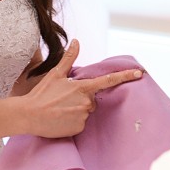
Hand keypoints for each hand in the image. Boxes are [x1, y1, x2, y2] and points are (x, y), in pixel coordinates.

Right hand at [22, 39, 142, 137]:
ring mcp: (83, 116)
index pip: (108, 80)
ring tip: (60, 109)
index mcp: (82, 87)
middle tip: (63, 99)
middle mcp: (86, 102)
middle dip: (82, 98)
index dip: (126, 76)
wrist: (28, 115)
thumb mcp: (55, 74)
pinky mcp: (78, 129)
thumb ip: (69, 58)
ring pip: (86, 112)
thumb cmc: (42, 94)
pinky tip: (61, 119)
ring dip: (77, 110)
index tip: (140, 73)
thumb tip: (77, 41)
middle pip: (92, 100)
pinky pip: (81, 124)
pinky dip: (73, 122)